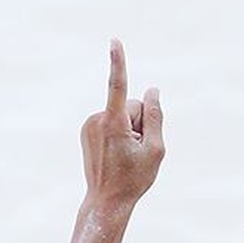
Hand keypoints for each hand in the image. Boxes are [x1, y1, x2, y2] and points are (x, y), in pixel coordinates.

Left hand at [79, 39, 163, 210]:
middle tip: (138, 151)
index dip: (118, 63)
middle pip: (130, 107)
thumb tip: (152, 92)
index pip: (118, 86)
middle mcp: (97, 119)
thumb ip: (156, 118)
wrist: (107, 201)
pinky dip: (118, 133)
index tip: (114, 41)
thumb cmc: (133, 179)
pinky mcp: (86, 130)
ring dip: (129, 130)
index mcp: (113, 123)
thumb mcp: (155, 151)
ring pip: (120, 115)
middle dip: (140, 123)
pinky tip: (117, 153)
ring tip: (126, 155)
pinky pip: (110, 122)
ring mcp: (89, 124)